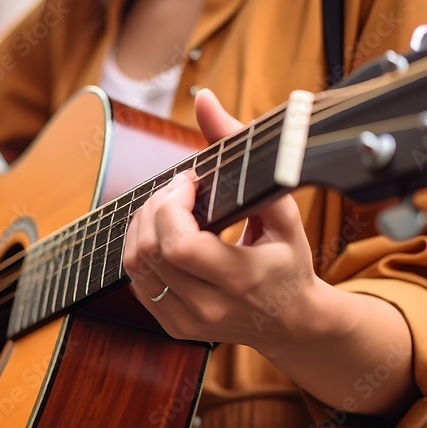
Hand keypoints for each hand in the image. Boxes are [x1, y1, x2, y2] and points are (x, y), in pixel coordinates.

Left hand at [121, 89, 333, 356]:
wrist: (291, 322)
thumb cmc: (289, 260)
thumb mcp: (281, 207)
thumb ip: (241, 151)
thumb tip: (203, 100)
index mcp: (241, 281)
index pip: (179, 246)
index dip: (171, 205)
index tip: (190, 182)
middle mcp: (209, 308)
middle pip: (149, 251)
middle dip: (155, 207)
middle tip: (178, 190)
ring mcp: (186, 322)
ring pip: (135, 265)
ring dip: (143, 225)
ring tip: (170, 208)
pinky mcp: (172, 327)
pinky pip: (137, 281)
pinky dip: (142, 248)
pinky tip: (164, 233)